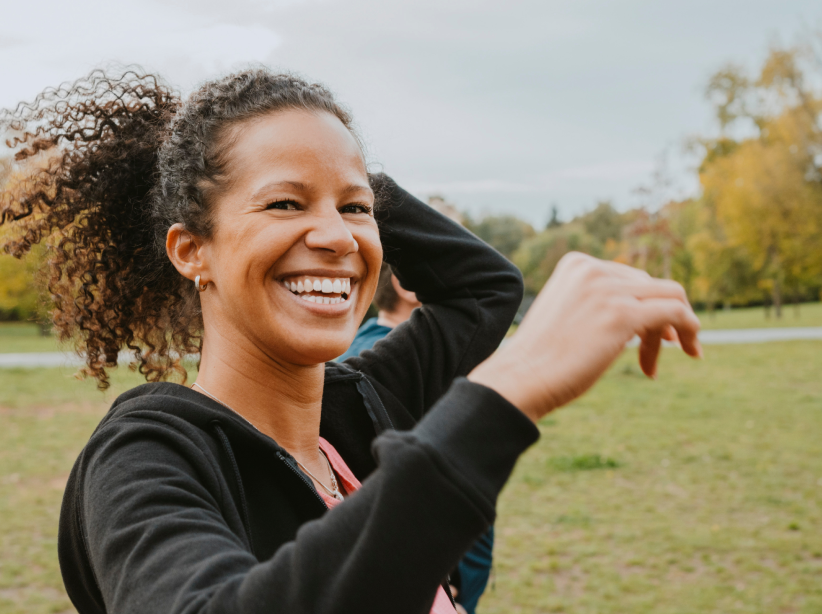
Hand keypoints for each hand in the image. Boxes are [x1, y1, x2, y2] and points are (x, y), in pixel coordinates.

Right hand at [468, 252, 701, 421]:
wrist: (521, 378)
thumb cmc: (541, 359)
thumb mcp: (569, 316)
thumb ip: (598, 303)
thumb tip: (645, 313)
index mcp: (577, 264)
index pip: (630, 277)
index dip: (646, 306)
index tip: (650, 337)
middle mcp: (594, 269)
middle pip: (651, 287)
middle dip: (660, 321)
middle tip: (657, 356)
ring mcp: (609, 289)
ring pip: (670, 298)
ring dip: (676, 329)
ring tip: (666, 361)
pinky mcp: (623, 314)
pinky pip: (676, 312)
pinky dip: (691, 330)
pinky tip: (693, 352)